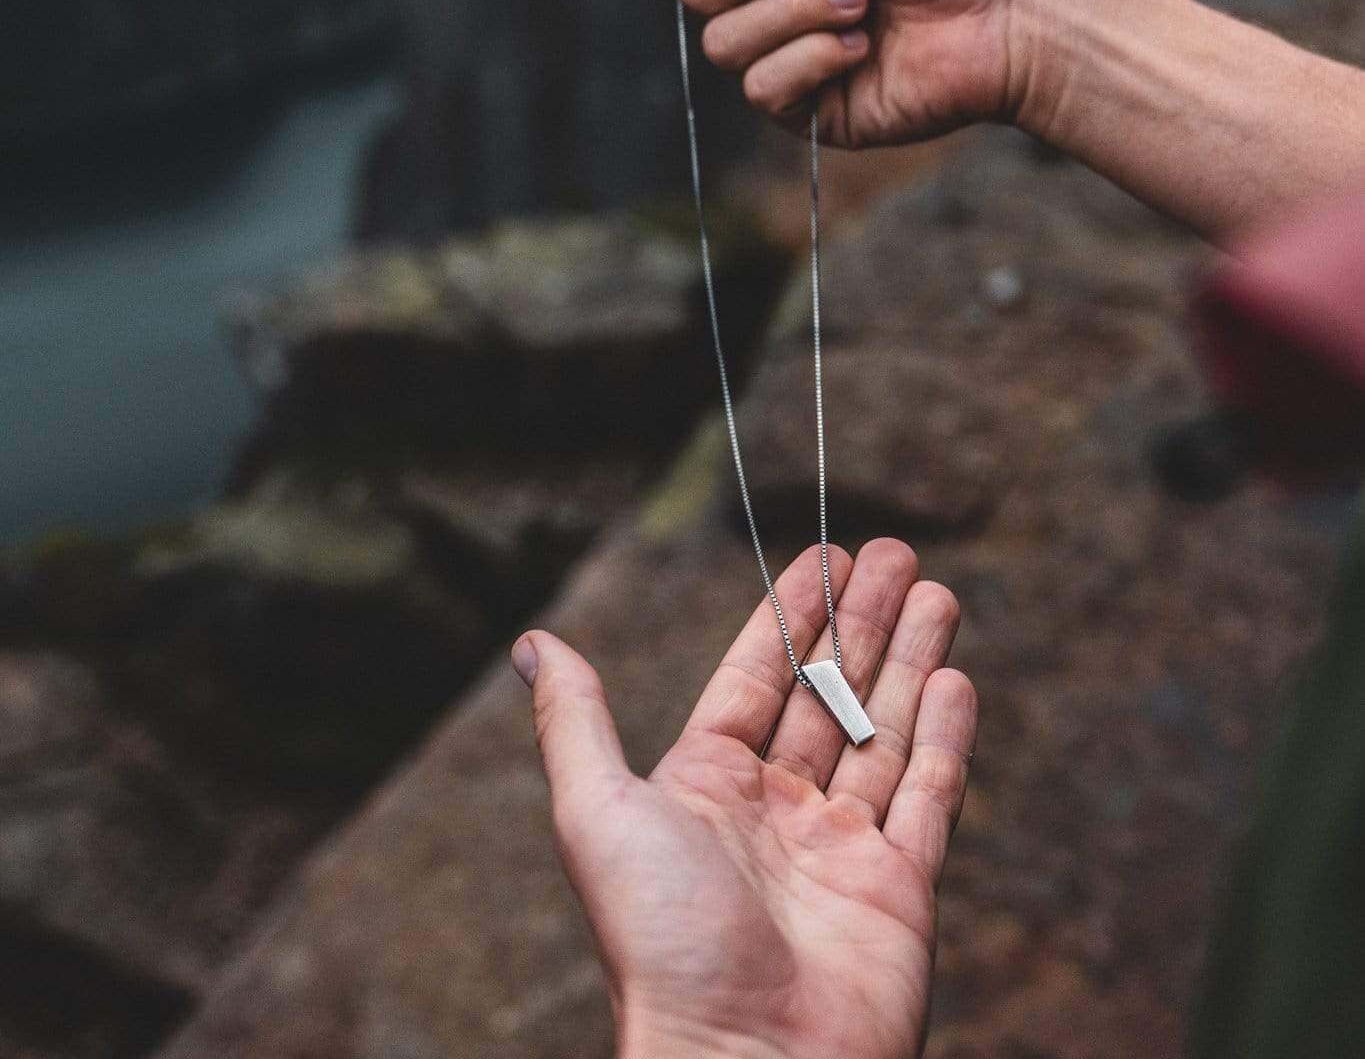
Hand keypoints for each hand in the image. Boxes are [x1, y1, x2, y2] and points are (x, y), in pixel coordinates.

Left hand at [512, 540, 975, 1058]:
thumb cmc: (662, 942)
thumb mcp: (599, 812)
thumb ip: (576, 723)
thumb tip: (532, 643)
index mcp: (706, 789)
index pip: (758, 676)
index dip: (793, 613)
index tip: (830, 553)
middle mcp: (775, 814)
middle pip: (829, 693)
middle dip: (864, 620)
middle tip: (900, 553)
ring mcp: (841, 853)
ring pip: (884, 732)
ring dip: (910, 659)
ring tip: (939, 591)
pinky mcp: (899, 894)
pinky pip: (926, 799)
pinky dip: (944, 740)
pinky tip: (955, 678)